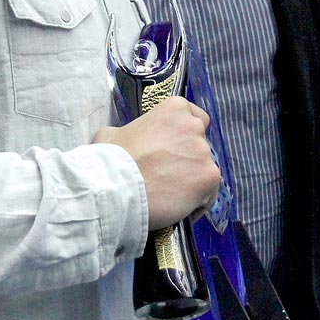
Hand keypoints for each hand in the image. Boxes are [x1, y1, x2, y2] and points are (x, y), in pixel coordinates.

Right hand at [94, 98, 219, 229]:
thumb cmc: (110, 159)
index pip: (196, 118)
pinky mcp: (210, 177)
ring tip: (170, 198)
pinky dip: (197, 203)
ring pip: (204, 171)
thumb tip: (124, 139)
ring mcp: (204, 152)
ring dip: (192, 183)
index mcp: (174, 108)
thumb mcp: (111, 134)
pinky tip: (179, 211)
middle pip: (200, 146)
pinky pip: (209, 192)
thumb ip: (126, 132)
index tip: (175, 151)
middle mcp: (193, 126)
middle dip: (188, 160)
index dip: (186, 137)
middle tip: (168, 177)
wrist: (115, 187)